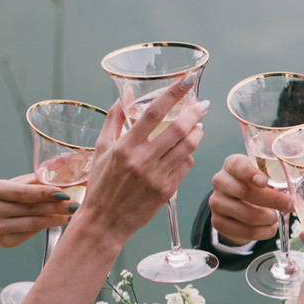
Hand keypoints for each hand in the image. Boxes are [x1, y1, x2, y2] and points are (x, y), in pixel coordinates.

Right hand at [0, 176, 75, 248]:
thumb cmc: (2, 197)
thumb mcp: (13, 184)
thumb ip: (37, 178)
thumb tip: (64, 163)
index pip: (22, 192)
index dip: (44, 194)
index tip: (64, 194)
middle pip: (30, 209)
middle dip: (55, 207)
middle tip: (74, 205)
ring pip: (32, 224)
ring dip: (54, 220)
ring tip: (69, 215)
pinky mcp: (3, 242)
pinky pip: (29, 234)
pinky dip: (45, 228)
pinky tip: (56, 223)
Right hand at [74, 78, 204, 238]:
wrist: (104, 222)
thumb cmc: (101, 186)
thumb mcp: (101, 150)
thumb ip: (114, 121)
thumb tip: (124, 96)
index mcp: (125, 146)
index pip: (153, 113)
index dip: (173, 94)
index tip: (187, 80)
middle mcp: (142, 160)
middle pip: (178, 129)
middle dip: (195, 114)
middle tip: (202, 106)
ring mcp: (156, 176)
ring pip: (187, 147)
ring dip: (197, 133)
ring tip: (198, 127)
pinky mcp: (167, 191)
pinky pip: (186, 166)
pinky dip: (189, 155)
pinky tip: (186, 151)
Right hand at [208, 152, 289, 243]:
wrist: (235, 204)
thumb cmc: (255, 186)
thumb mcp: (262, 175)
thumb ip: (275, 177)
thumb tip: (297, 193)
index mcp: (232, 164)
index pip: (238, 166)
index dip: (251, 174)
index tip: (265, 182)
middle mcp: (220, 181)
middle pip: (247, 193)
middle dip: (273, 201)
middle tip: (289, 206)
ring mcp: (216, 202)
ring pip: (249, 215)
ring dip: (270, 219)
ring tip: (277, 217)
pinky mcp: (217, 222)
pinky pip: (246, 231)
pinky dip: (264, 232)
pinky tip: (270, 227)